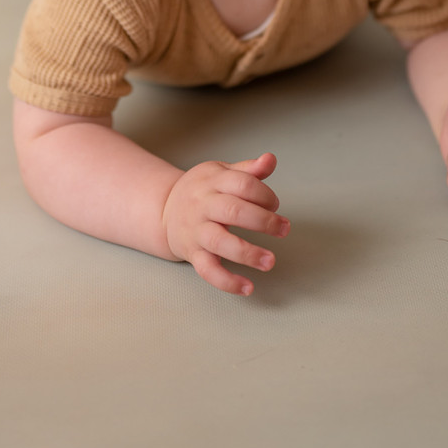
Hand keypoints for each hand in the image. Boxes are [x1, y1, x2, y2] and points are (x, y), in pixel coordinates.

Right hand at [162, 152, 289, 295]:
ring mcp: (197, 231)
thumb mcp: (221, 172)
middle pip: (234, 211)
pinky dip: (227, 282)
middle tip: (283, 229)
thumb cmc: (202, 190)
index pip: (243, 184)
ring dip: (248, 253)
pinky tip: (248, 287)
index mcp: (213, 182)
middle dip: (263, 221)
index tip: (274, 205)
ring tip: (270, 261)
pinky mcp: (193, 254)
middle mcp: (203, 205)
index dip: (264, 194)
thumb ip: (248, 170)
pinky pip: (208, 270)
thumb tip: (270, 159)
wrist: (164, 209)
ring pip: (220, 242)